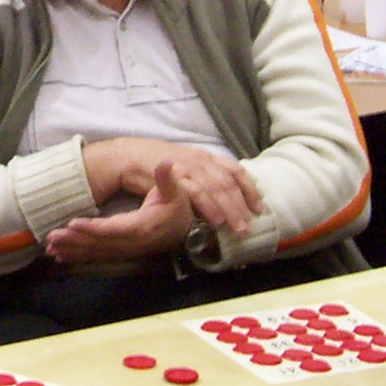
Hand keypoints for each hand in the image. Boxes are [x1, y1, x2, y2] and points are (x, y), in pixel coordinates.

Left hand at [45, 161, 193, 263]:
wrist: (184, 226)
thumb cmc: (177, 205)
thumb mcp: (176, 190)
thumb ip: (168, 179)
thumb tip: (165, 163)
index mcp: (144, 226)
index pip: (115, 229)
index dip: (94, 228)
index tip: (72, 224)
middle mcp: (134, 242)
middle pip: (101, 243)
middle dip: (75, 241)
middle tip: (52, 237)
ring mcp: (127, 250)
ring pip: (97, 252)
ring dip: (74, 250)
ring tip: (51, 248)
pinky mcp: (122, 252)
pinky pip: (99, 256)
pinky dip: (80, 257)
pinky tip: (62, 257)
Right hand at [83, 140, 260, 232]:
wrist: (127, 156)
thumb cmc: (155, 163)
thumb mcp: (184, 166)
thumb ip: (203, 176)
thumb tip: (221, 195)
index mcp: (205, 156)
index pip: (235, 170)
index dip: (249, 188)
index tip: (258, 206)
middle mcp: (200, 160)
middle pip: (228, 183)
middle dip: (241, 205)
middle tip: (248, 226)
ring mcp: (187, 166)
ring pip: (216, 189)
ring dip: (228, 210)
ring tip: (236, 228)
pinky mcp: (175, 176)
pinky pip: (196, 193)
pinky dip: (208, 208)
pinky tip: (214, 221)